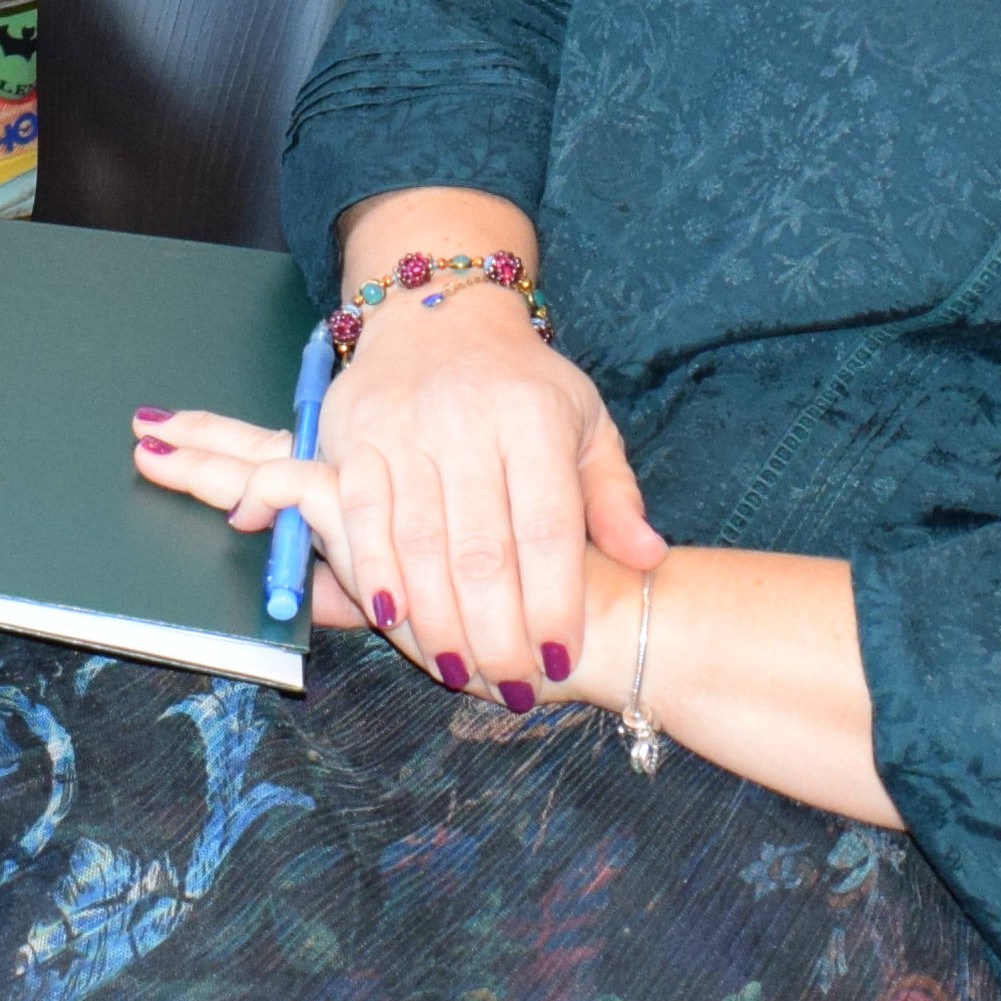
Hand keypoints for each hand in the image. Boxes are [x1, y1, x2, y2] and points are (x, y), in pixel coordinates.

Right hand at [138, 192, 664, 706]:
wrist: (438, 315)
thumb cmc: (522, 386)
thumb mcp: (585, 424)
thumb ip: (614, 496)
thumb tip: (649, 558)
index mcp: (535, 417)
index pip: (547, 524)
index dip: (553, 599)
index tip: (561, 659)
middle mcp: (467, 419)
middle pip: (481, 546)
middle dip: (495, 630)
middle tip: (509, 685)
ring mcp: (403, 426)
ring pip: (418, 541)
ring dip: (435, 618)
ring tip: (456, 670)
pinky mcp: (351, 436)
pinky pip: (358, 516)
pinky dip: (372, 572)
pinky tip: (392, 618)